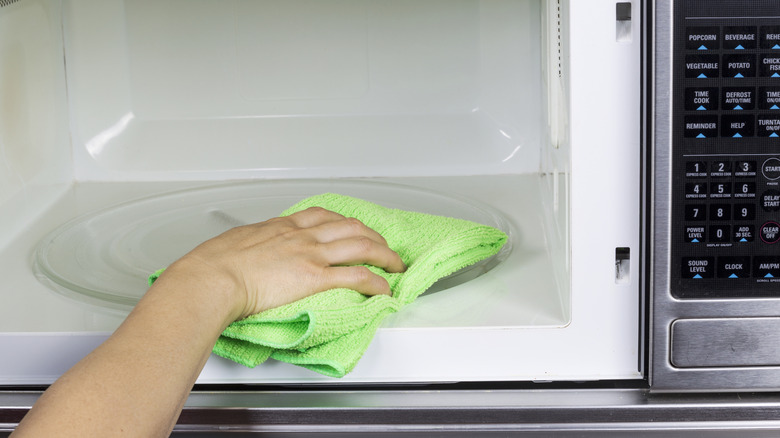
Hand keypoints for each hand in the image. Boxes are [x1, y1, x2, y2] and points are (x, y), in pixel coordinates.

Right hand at [156, 207, 405, 322]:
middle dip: (374, 236)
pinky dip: (376, 282)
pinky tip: (385, 288)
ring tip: (396, 266)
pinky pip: (357, 276)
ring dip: (385, 256)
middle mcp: (301, 236)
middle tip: (384, 248)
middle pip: (350, 227)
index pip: (322, 216)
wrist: (211, 278)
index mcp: (281, 226)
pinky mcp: (314, 277)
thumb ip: (252, 245)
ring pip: (361, 246)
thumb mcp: (235, 243)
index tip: (353, 229)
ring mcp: (310, 254)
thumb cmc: (214, 265)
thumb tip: (251, 252)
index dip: (344, 222)